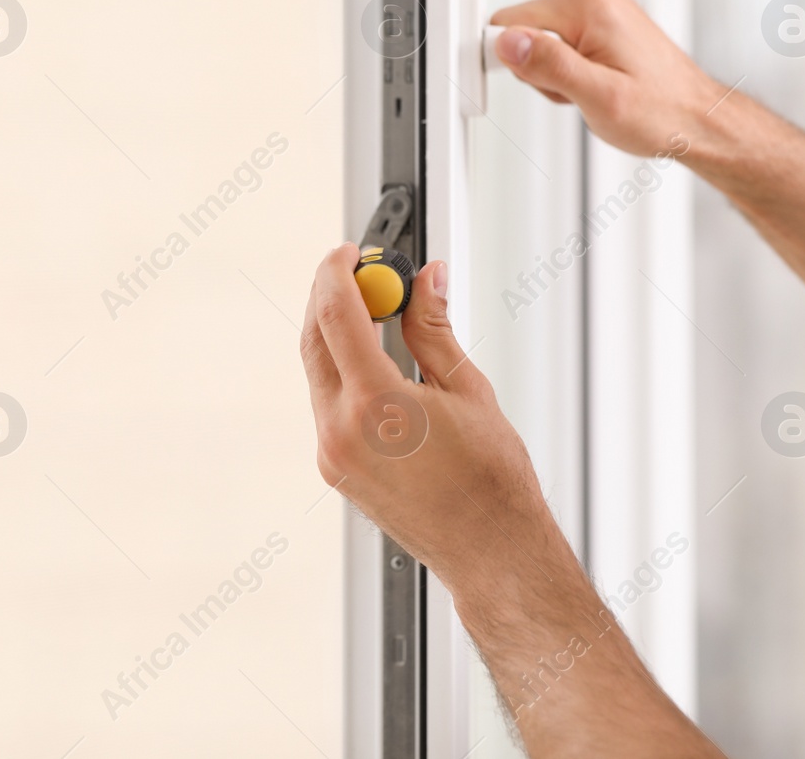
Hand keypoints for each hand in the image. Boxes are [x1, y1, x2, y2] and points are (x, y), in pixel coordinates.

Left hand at [300, 243, 550, 590]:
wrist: (490, 552)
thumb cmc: (491, 482)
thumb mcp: (468, 390)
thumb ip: (434, 328)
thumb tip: (425, 280)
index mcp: (375, 405)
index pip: (335, 313)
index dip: (337, 272)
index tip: (349, 252)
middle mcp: (339, 430)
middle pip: (314, 339)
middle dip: (330, 297)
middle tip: (359, 273)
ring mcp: (330, 454)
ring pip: (317, 371)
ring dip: (336, 334)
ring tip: (377, 314)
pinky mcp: (332, 469)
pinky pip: (326, 403)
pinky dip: (343, 372)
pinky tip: (377, 364)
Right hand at [491, 0, 722, 158]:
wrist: (695, 117)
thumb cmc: (660, 112)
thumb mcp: (598, 97)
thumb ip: (549, 65)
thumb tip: (508, 41)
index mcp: (588, 2)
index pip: (509, 24)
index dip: (519, 64)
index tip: (548, 83)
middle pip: (522, 32)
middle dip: (541, 70)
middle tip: (579, 90)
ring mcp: (596, 0)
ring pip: (536, 39)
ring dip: (555, 73)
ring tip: (592, 87)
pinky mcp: (596, 13)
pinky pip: (554, 41)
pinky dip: (567, 67)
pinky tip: (595, 79)